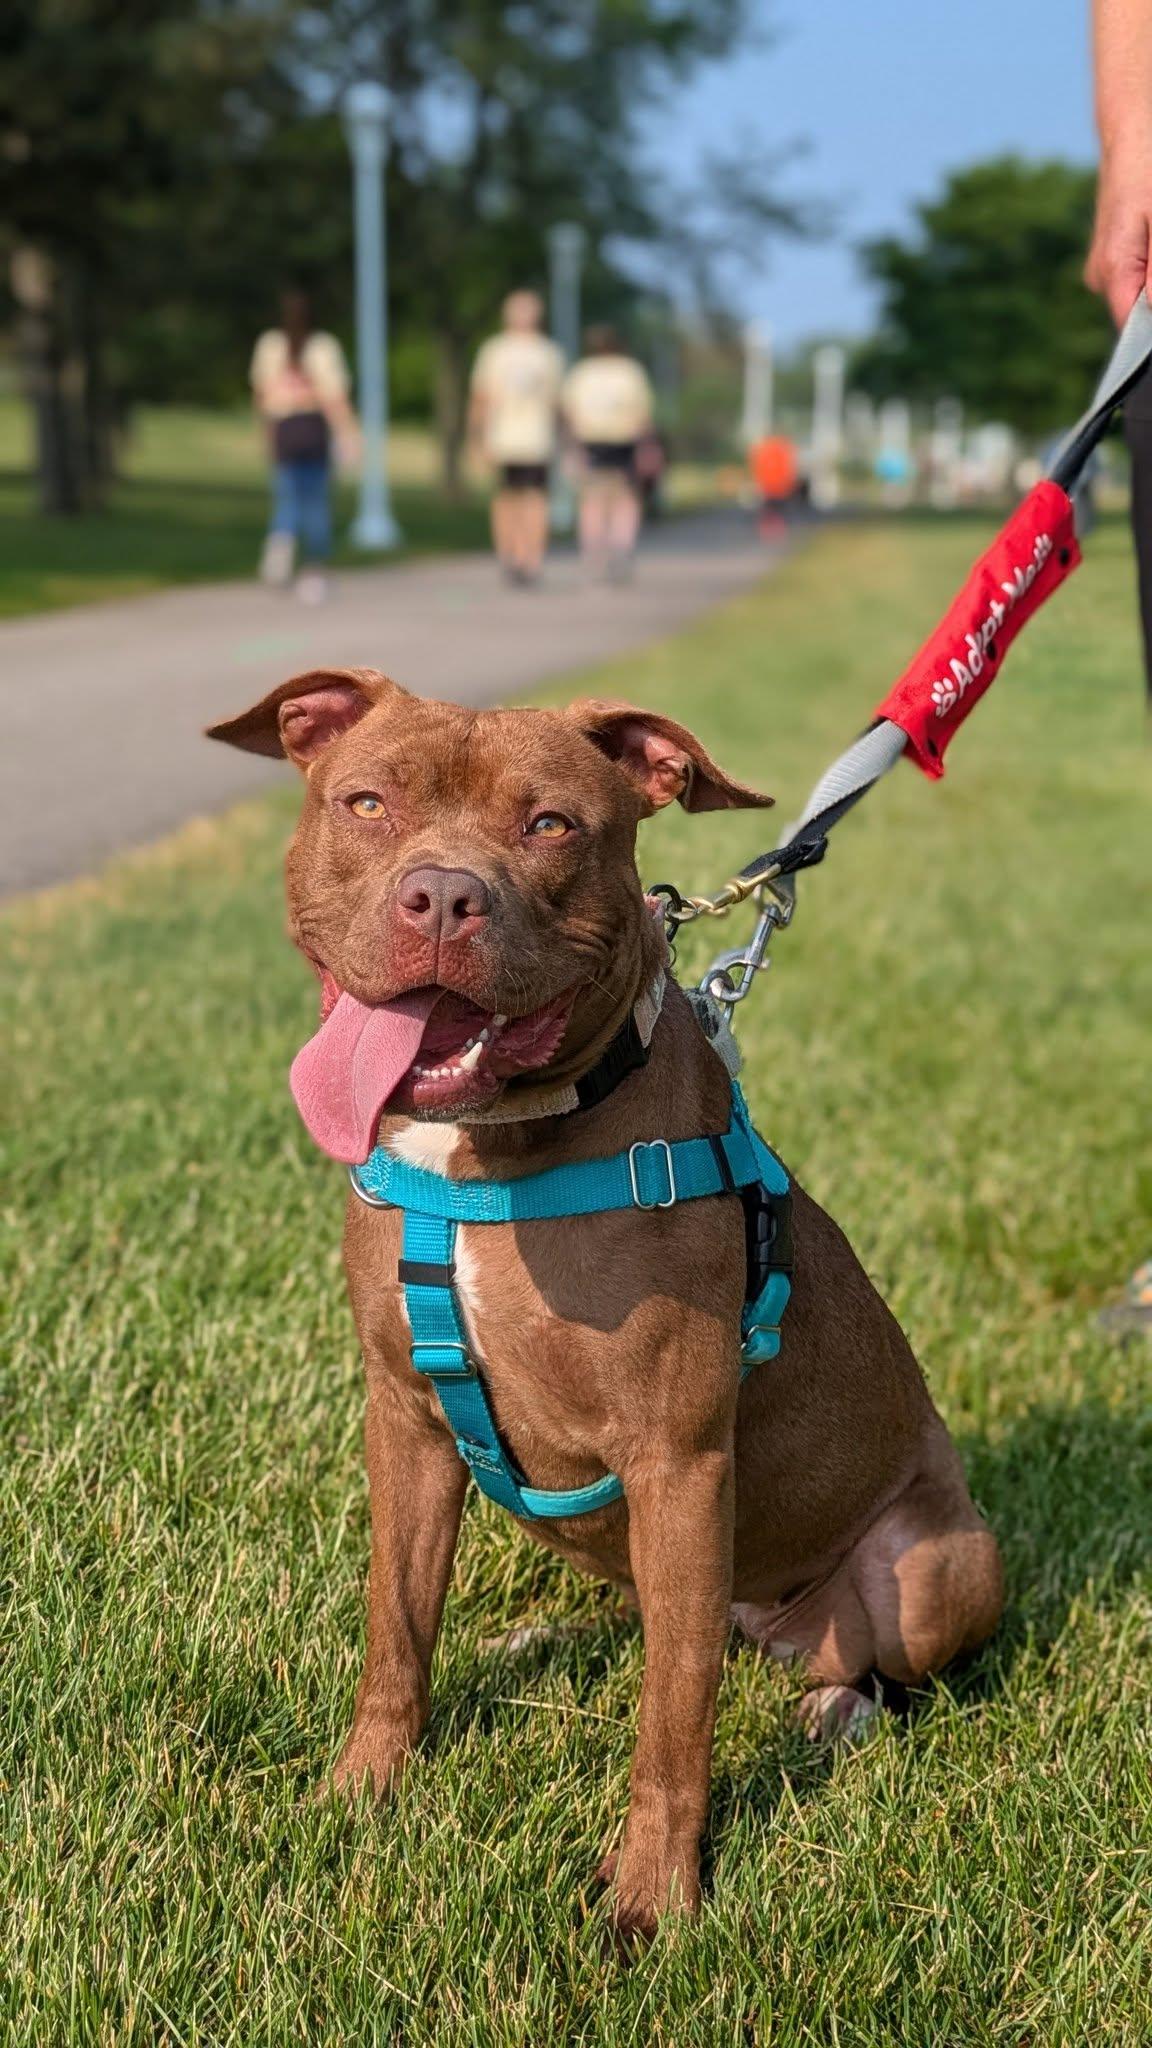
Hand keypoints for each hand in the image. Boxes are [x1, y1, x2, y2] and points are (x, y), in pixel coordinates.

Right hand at [1086, 140, 1151, 323]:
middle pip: (1138, 310)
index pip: (1133, 326)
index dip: (1151, 328)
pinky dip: (1150, 266)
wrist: (1133, 132)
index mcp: (1113, 269)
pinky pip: (1134, 276)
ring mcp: (1101, 268)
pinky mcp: (1108, 257)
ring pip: (1138, 292)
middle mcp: (1100, 276)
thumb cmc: (1151, 168)